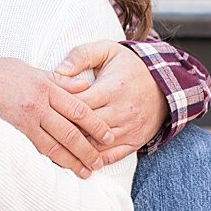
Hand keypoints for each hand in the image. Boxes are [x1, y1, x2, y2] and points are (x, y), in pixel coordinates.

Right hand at [0, 56, 116, 177]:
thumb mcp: (31, 69)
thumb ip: (59, 81)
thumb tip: (85, 87)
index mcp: (45, 87)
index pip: (79, 110)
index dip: (96, 126)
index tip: (109, 137)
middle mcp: (36, 106)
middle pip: (70, 132)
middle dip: (87, 149)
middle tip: (99, 163)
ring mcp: (22, 122)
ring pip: (53, 147)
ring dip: (71, 162)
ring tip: (84, 172)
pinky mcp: (10, 134)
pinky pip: (34, 151)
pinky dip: (49, 162)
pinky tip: (58, 171)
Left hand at [54, 41, 167, 163]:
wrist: (164, 82)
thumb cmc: (129, 66)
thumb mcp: (107, 50)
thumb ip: (81, 55)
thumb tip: (59, 70)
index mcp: (112, 88)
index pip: (78, 105)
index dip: (60, 109)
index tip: (46, 109)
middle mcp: (122, 110)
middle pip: (85, 128)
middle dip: (64, 131)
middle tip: (46, 132)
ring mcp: (130, 128)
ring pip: (96, 145)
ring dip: (76, 149)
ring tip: (57, 148)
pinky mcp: (135, 141)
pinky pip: (112, 156)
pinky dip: (94, 159)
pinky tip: (79, 160)